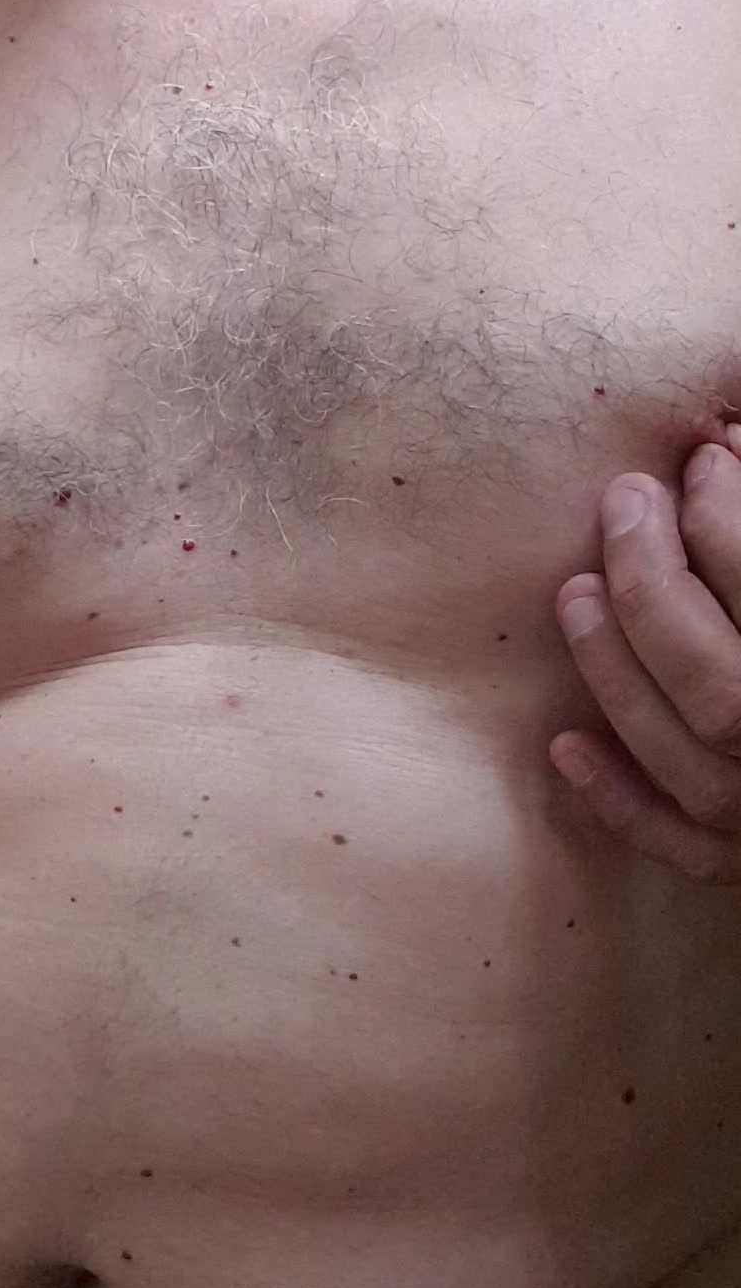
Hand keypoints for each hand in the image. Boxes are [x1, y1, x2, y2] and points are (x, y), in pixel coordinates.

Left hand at [551, 429, 740, 881]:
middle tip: (624, 499)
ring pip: (689, 760)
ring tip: (574, 590)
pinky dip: (620, 800)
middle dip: (656, 586)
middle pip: (720, 684)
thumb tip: (730, 440)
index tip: (704, 458)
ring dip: (618, 674)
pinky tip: (564, 742)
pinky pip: (682, 846)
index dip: (731, 523)